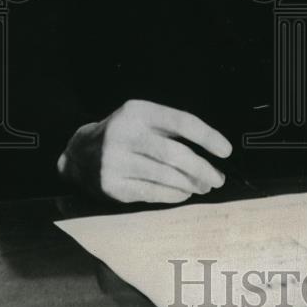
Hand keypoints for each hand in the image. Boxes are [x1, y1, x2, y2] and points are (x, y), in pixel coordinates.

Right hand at [57, 100, 231, 203]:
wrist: (80, 154)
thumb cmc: (125, 133)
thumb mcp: (144, 117)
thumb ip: (173, 127)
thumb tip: (213, 148)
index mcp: (138, 111)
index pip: (181, 122)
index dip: (208, 137)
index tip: (226, 150)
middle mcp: (124, 134)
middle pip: (174, 154)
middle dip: (202, 168)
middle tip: (218, 178)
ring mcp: (116, 162)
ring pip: (165, 177)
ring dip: (191, 184)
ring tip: (204, 186)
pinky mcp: (113, 186)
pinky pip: (152, 193)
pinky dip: (174, 195)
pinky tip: (184, 193)